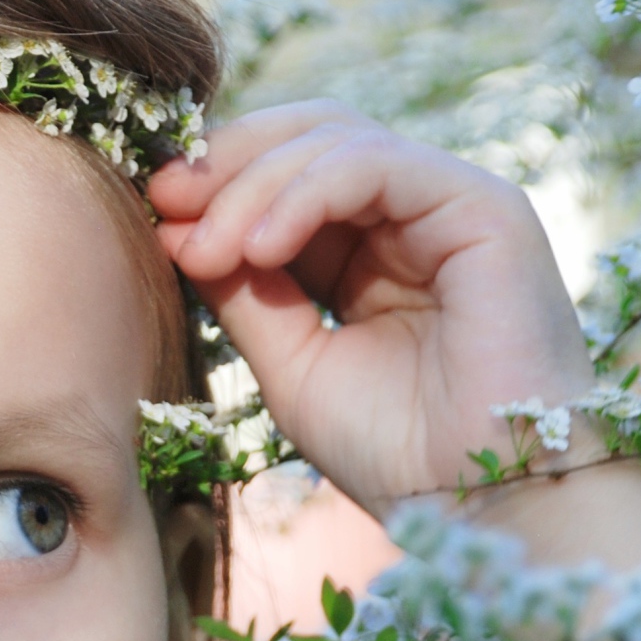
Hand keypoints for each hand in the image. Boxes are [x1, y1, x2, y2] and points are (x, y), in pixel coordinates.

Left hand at [149, 103, 594, 516]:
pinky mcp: (486, 208)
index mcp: (373, 248)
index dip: (219, 180)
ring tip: (206, 250)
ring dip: (254, 186)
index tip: (154, 213)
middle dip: (227, 163)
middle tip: (163, 202)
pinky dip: (306, 192)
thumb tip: (174, 226)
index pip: (288, 172)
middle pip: (310, 134)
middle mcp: (416, 215)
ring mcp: (453, 205)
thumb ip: (243, 294)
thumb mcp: (291, 366)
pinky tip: (259, 247)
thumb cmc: (398, 453)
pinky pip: (378, 165)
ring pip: (337, 140)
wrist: (482, 506)